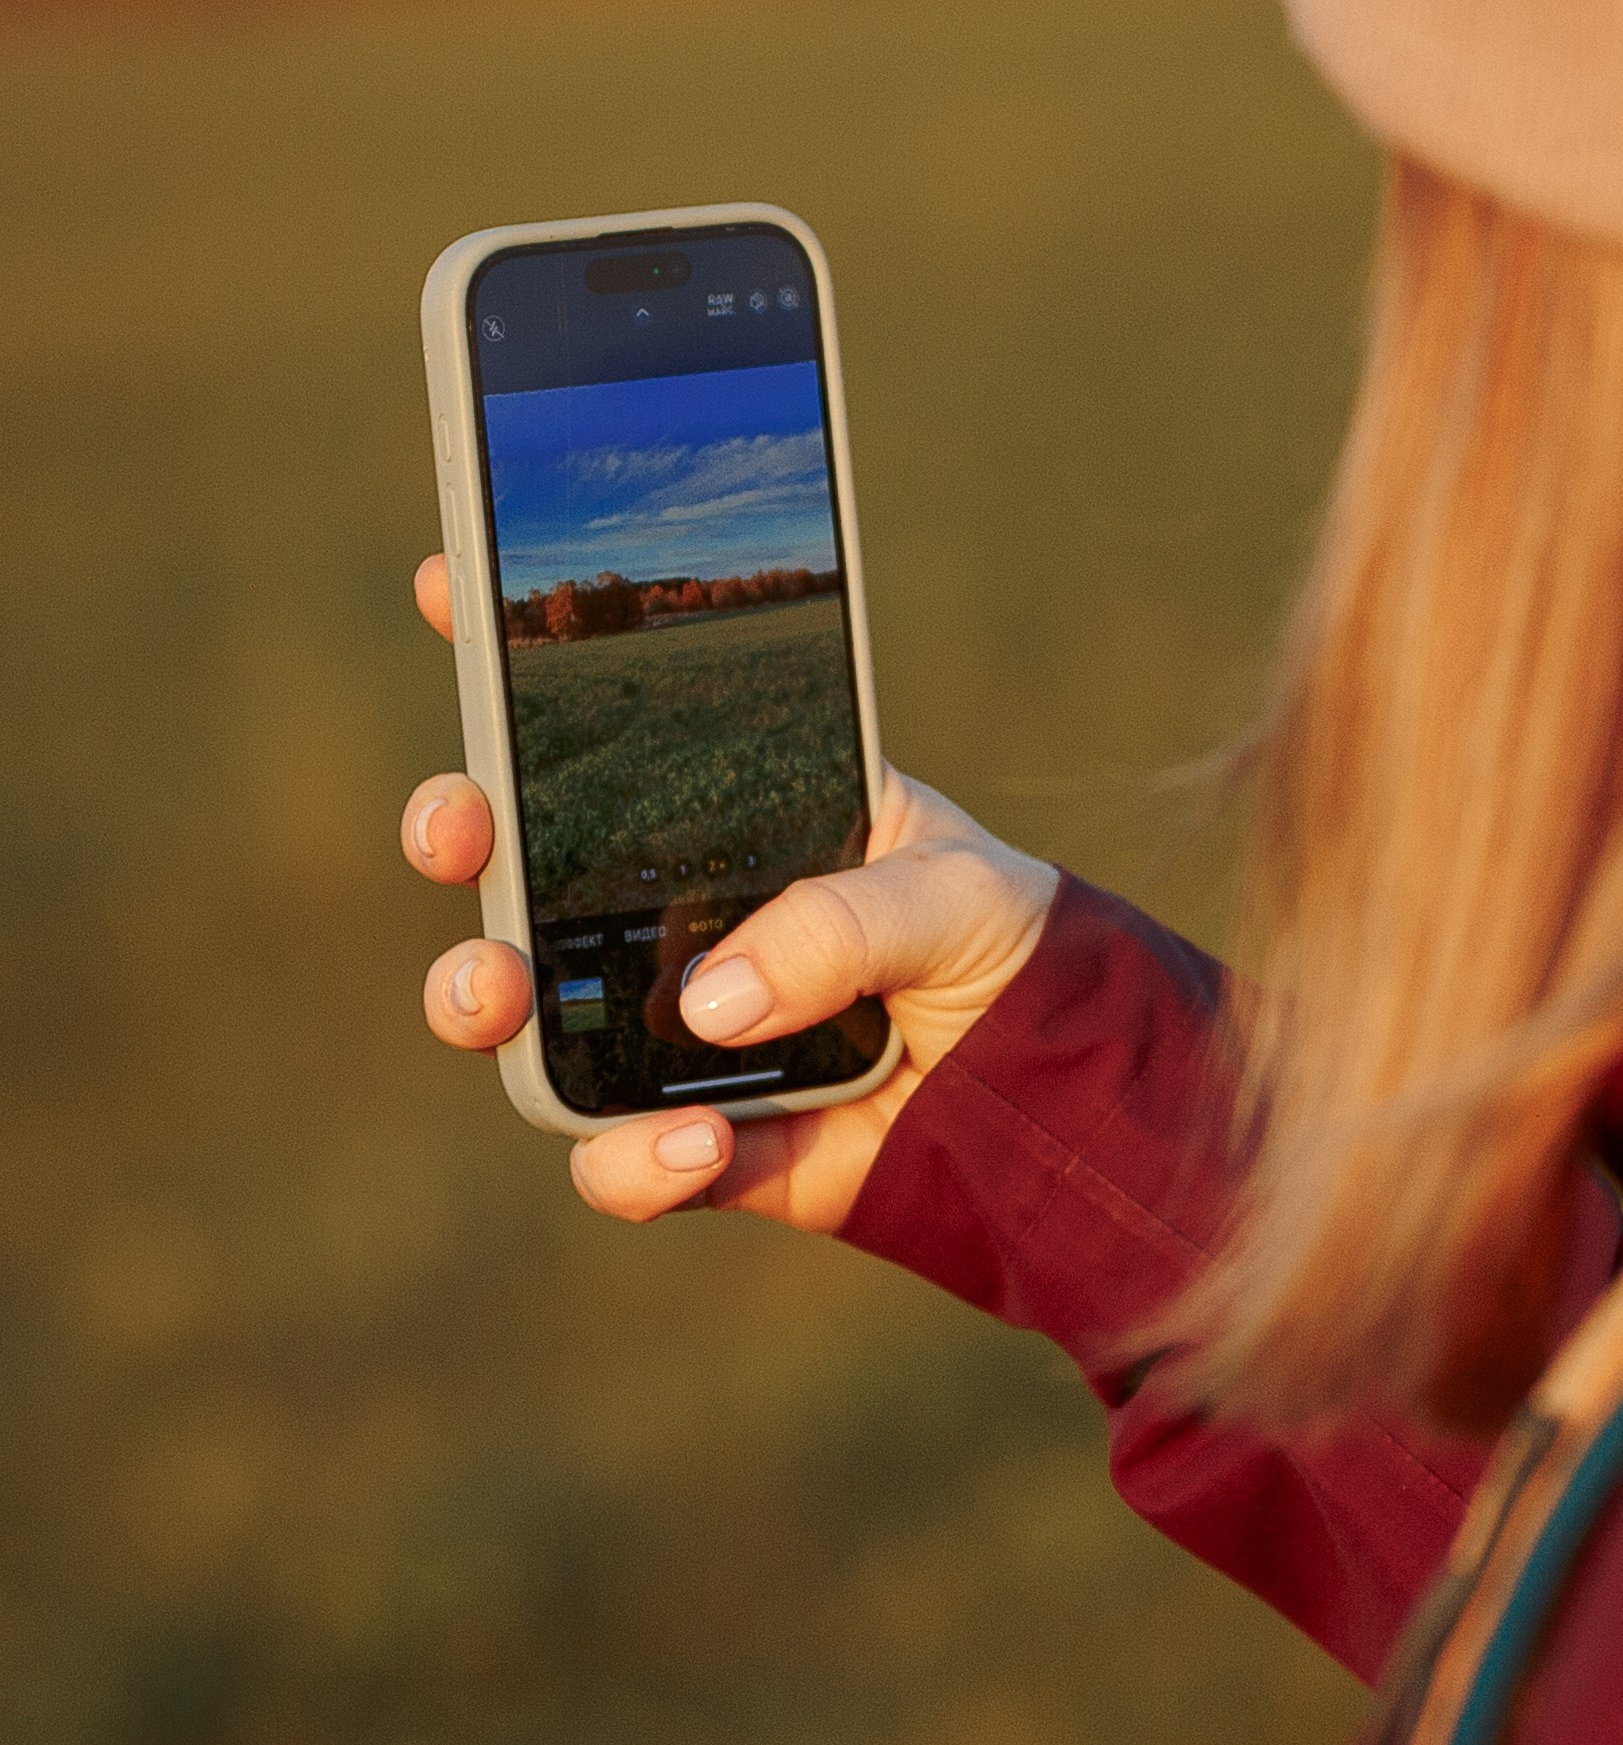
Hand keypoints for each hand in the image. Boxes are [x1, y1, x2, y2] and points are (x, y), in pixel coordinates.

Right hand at [404, 549, 1057, 1229]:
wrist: (1053, 1097)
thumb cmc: (1004, 951)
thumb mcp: (954, 894)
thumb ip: (845, 924)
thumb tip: (708, 1002)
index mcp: (730, 817)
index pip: (607, 724)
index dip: (514, 655)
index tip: (447, 582)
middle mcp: (670, 914)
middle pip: (511, 863)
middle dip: (455, 832)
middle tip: (458, 828)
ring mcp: (667, 1029)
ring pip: (520, 1015)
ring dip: (477, 996)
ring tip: (499, 995)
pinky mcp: (696, 1140)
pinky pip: (619, 1161)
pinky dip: (633, 1162)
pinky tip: (695, 1141)